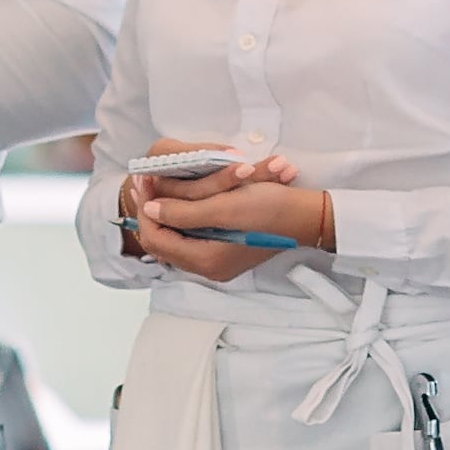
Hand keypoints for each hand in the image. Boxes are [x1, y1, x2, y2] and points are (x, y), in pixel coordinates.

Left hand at [122, 147, 328, 282]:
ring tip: (160, 187)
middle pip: (163, 243)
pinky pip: (192, 238)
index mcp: (205, 260)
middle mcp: (208, 268)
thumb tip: (150, 210)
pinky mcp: (225, 253)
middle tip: (147, 183)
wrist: (306, 216)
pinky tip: (182, 199)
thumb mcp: (222, 206)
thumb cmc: (268, 208)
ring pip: (175, 240)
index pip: (157, 239)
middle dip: (152, 213)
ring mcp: (217, 262)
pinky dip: (183, 219)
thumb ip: (182, 212)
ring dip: (166, 214)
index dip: (146, 210)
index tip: (144, 181)